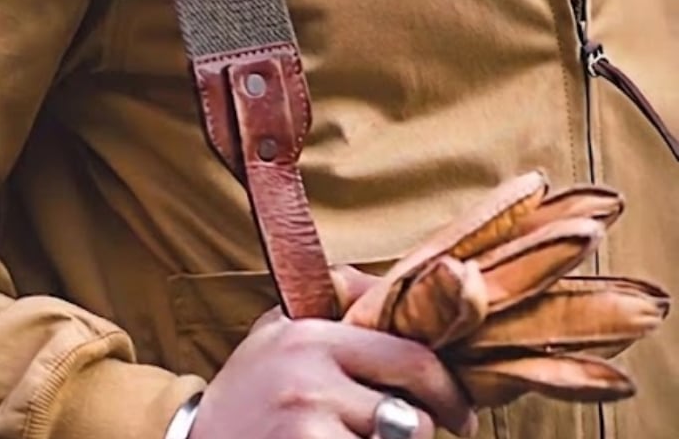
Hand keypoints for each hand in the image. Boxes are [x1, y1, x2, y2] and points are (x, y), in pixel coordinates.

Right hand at [190, 275, 477, 438]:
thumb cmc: (249, 390)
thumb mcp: (280, 331)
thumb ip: (334, 304)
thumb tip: (394, 284)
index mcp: (310, 338)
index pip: (408, 358)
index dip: (447, 389)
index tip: (459, 410)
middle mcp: (310, 381)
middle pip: (412, 416)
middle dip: (431, 430)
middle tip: (437, 433)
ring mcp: (308, 428)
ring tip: (364, 438)